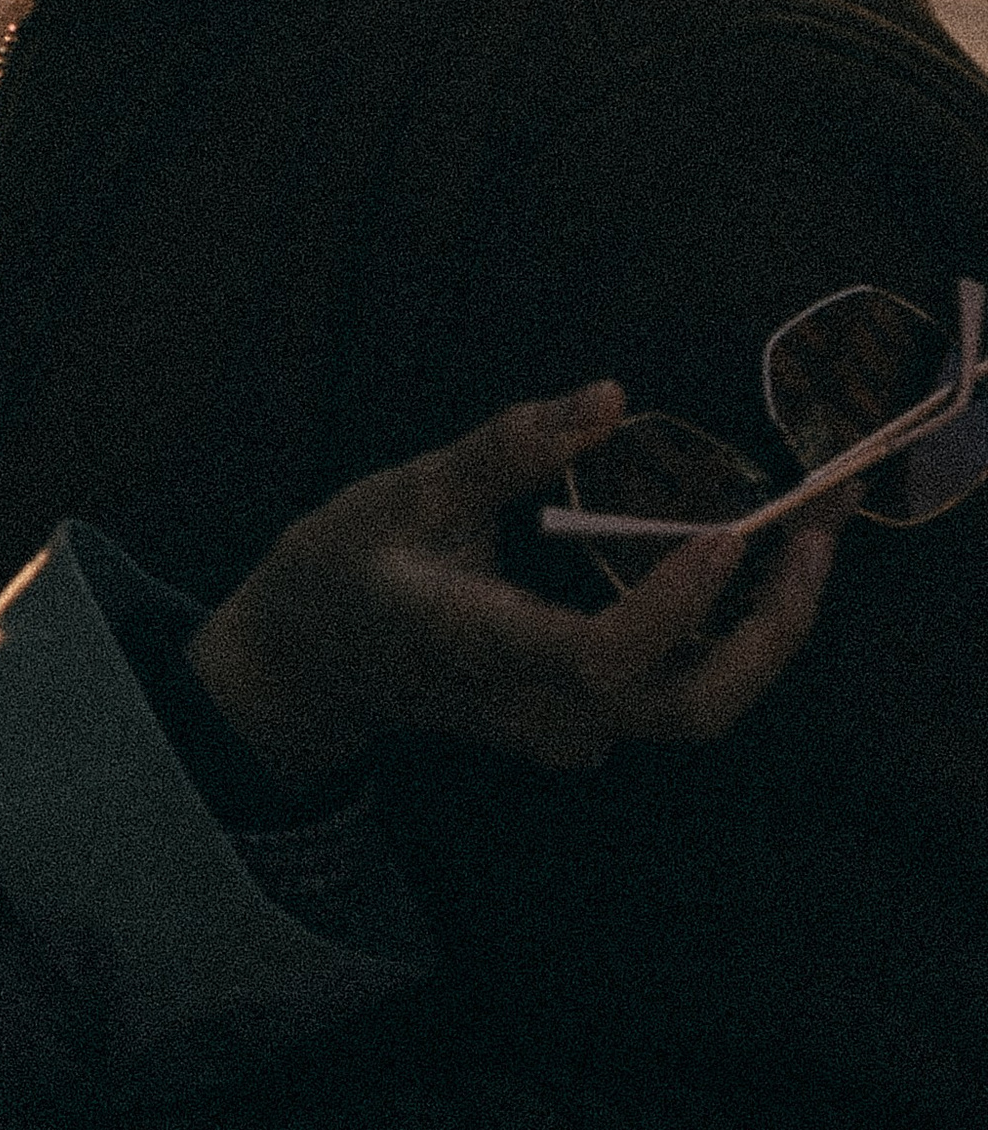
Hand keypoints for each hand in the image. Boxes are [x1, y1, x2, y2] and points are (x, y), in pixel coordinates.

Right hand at [185, 384, 847, 785]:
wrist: (312, 660)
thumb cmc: (348, 566)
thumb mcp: (406, 489)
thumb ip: (506, 448)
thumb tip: (608, 397)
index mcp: (483, 648)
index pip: (603, 657)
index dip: (675, 605)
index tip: (727, 533)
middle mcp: (539, 710)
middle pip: (687, 708)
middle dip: (769, 632)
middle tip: (817, 536)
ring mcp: (564, 731)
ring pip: (695, 707)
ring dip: (762, 631)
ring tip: (805, 539)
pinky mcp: (583, 723)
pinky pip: (674, 691)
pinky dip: (726, 634)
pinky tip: (740, 563)